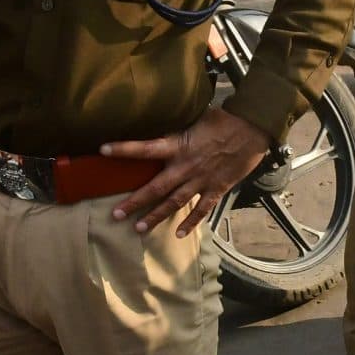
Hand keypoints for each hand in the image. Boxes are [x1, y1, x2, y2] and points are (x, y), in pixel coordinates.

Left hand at [103, 107, 270, 236]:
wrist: (252, 129)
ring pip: (174, 203)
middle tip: (116, 215)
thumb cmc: (224, 120)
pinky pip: (201, 209)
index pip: (145, 148)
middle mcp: (186, 166)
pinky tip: (179, 234)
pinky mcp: (216, 188)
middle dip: (135, 202)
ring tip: (138, 228)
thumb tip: (163, 128)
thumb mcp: (196, 120)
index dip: (124, 149)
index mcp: (179, 145)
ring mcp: (201, 180)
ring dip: (156, 216)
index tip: (103, 150)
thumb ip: (178, 130)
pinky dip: (191, 223)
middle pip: (156, 187)